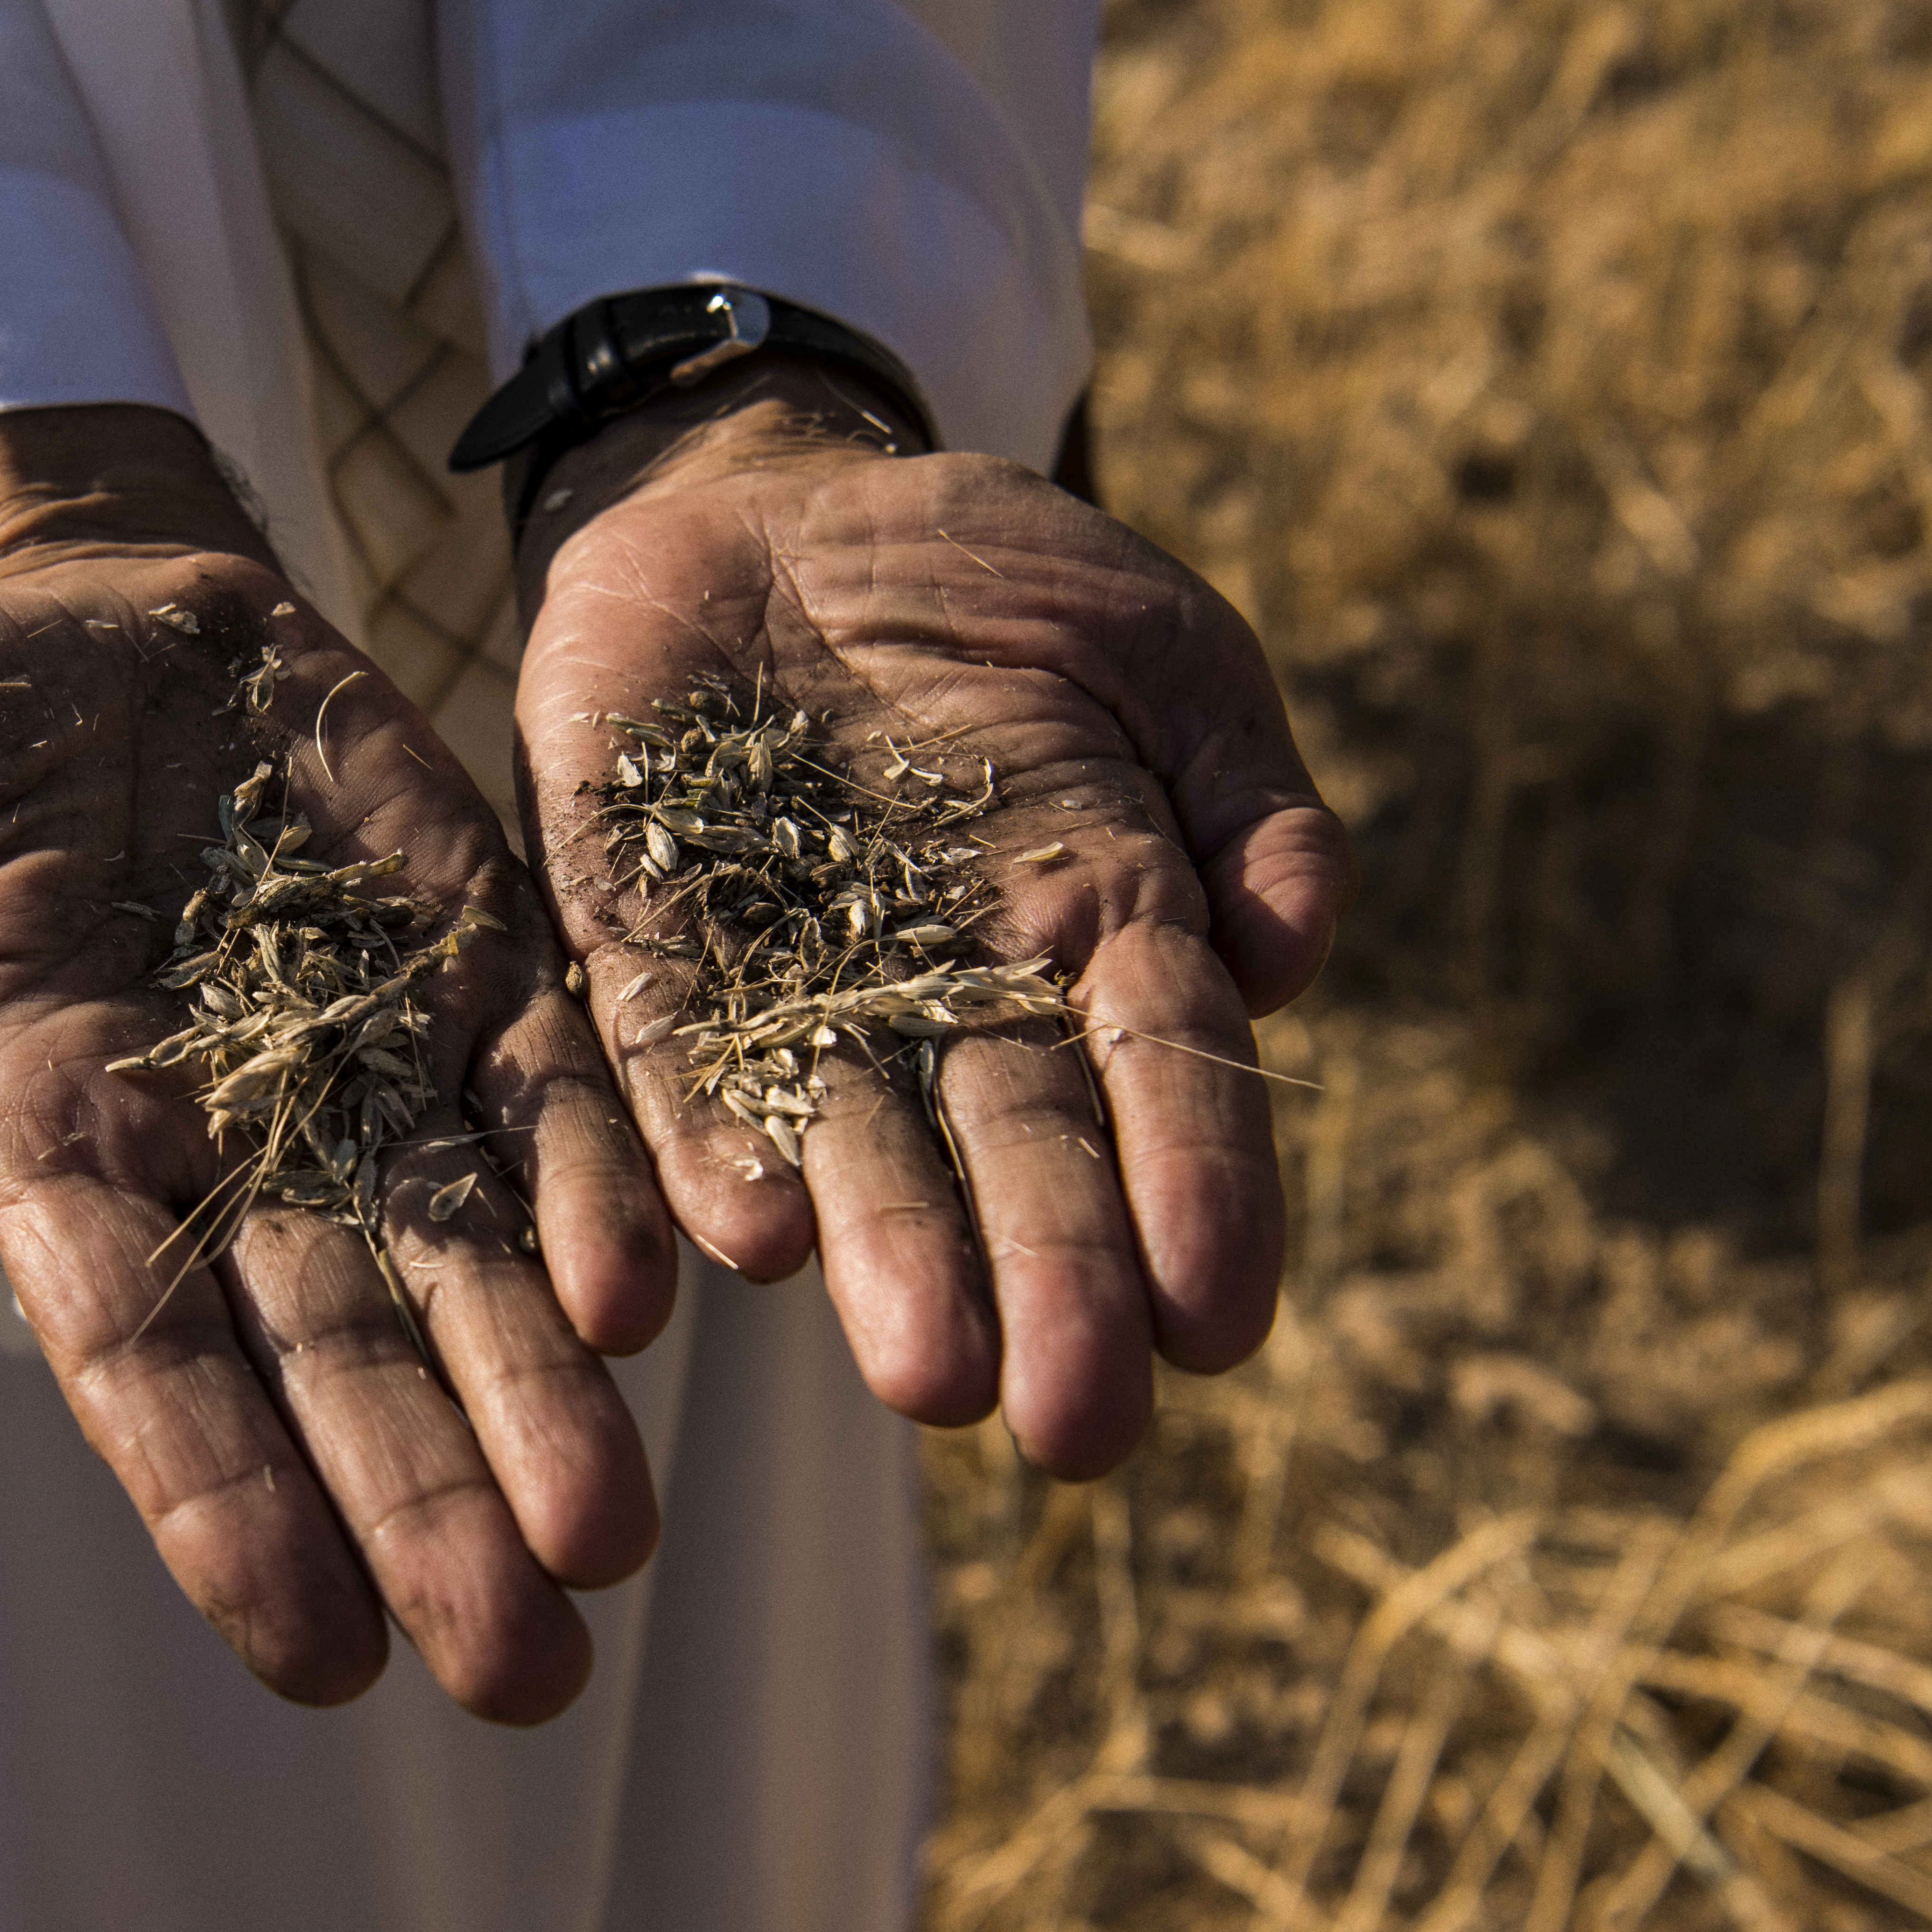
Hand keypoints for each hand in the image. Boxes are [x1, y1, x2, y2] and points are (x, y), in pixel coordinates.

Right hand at [0, 408, 674, 1722]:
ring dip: (541, 1397)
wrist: (57, 597)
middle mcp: (214, 1142)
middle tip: (527, 1673)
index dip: (222, 1500)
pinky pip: (543, 1089)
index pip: (136, 1354)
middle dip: (426, 1501)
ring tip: (618, 1546)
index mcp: (44, 1144)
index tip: (317, 1655)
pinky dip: (597, 1184)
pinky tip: (649, 1294)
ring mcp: (352, 1053)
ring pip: (464, 1254)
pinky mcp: (460, 955)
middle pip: (330, 1345)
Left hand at [514, 368, 1350, 1475]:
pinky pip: (665, 1059)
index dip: (1199, 1199)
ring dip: (883, 1258)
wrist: (768, 504)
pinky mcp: (638, 943)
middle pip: (1012, 1151)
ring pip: (845, 1140)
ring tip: (924, 1376)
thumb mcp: (1159, 649)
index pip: (1166, 1081)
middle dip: (1049, 1285)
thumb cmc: (995, 587)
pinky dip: (700, 1149)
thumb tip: (1293, 956)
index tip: (1220, 1327)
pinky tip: (739, 1243)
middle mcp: (947, 993)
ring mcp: (791, 977)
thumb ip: (1247, 798)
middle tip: (1074, 1427)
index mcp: (1100, 924)